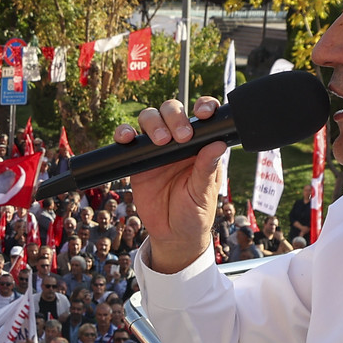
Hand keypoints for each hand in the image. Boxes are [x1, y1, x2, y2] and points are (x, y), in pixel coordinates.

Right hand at [110, 97, 224, 273]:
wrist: (172, 235)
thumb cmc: (194, 213)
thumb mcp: (203, 193)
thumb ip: (207, 169)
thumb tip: (218, 144)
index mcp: (200, 146)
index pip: (203, 117)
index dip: (203, 107)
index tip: (203, 114)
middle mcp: (178, 142)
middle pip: (172, 111)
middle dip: (175, 117)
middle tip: (181, 136)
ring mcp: (156, 148)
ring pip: (150, 118)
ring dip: (153, 123)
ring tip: (160, 140)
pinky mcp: (137, 159)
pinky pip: (128, 139)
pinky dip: (125, 133)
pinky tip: (127, 138)